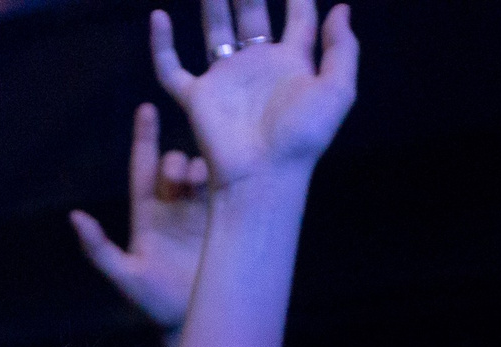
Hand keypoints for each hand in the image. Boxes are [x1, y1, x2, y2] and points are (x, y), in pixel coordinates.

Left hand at [72, 104, 209, 332]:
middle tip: (182, 177)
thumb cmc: (155, 303)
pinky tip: (233, 178)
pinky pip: (226, 192)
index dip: (145, 137)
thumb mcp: (125, 277)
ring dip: (201, 171)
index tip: (147, 108)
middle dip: (176, 164)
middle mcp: (172, 209)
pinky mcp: (224, 224)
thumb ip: (98, 249)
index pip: (144, 166)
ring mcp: (199, 215)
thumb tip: (75, 217)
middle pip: (174, 167)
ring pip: (202, 175)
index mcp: (146, 214)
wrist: (195, 321)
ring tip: (202, 183)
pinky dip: (227, 181)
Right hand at [149, 0, 358, 191]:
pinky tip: (158, 16)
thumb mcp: (337, 92)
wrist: (263, 175)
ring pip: (216, 31)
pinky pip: (171, 68)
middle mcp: (257, 66)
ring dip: (213, 3)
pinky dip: (161, 44)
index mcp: (291, 64)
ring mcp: (225, 80)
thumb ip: (342, 49)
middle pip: (252, 15)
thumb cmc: (302, 140)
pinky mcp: (196, 98)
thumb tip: (341, 8)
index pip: (298, 18)